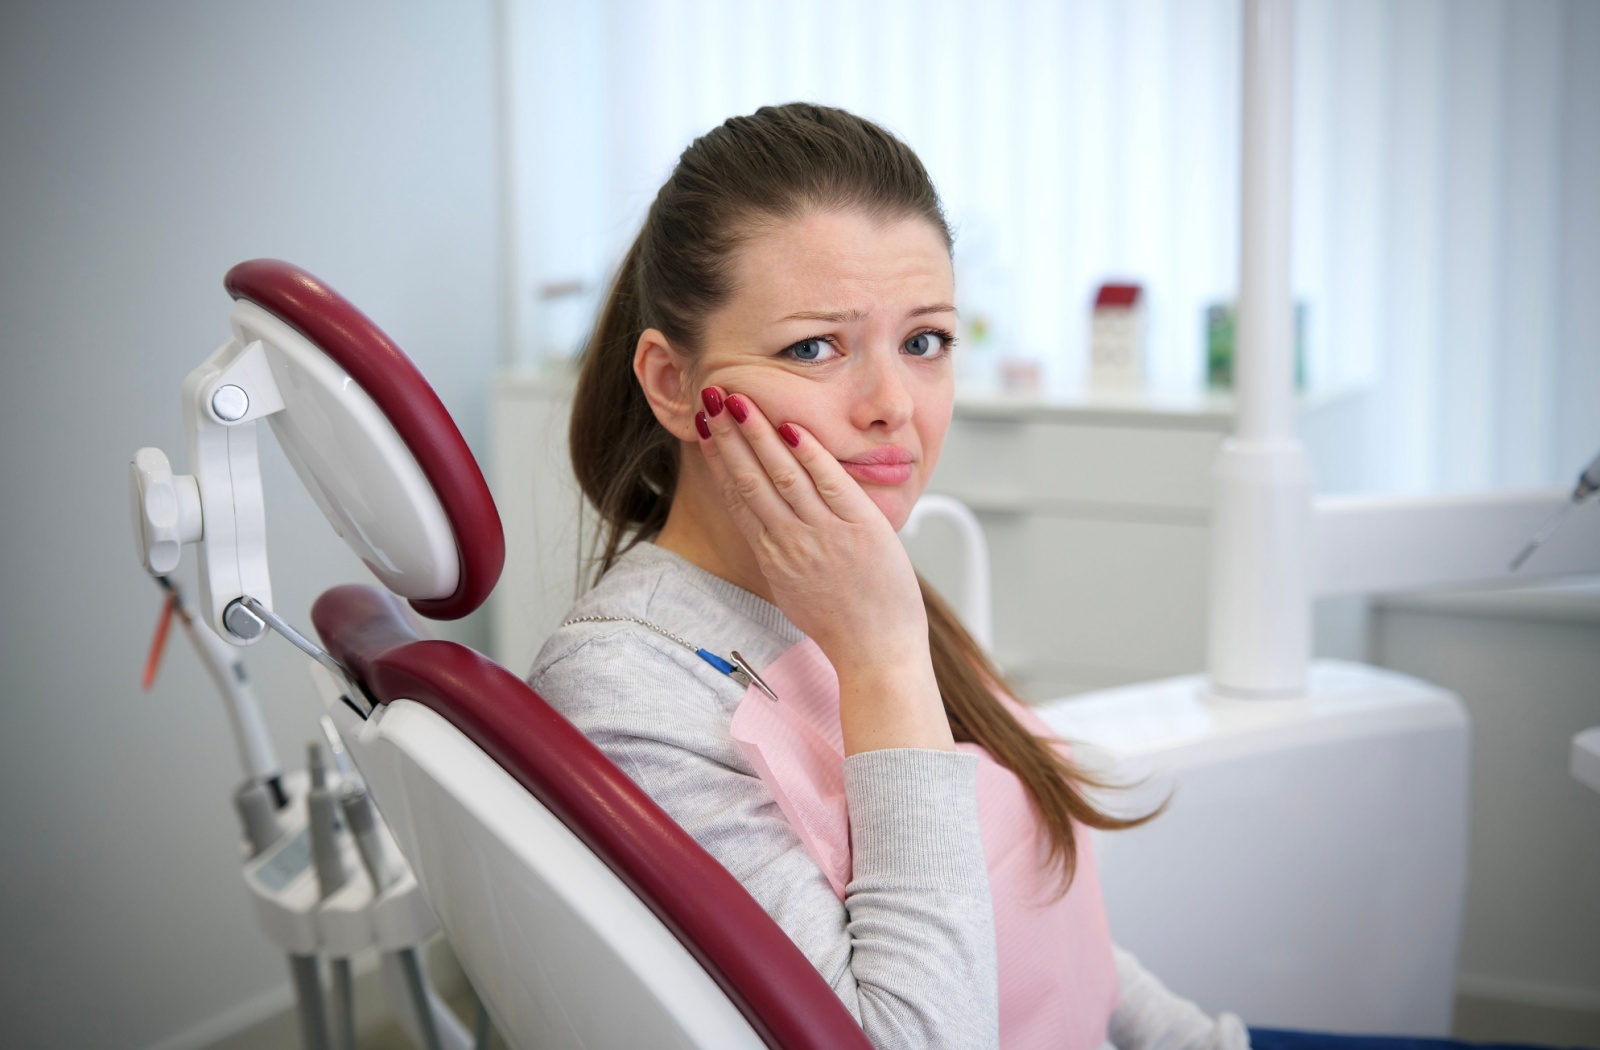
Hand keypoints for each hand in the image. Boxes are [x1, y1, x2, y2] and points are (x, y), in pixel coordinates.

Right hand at [695, 387, 952, 752]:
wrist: (875, 654)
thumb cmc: (841, 625)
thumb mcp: (795, 589)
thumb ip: (781, 552)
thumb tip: (771, 525)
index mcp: (772, 556)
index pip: (738, 496)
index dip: (719, 458)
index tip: (707, 427)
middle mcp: (790, 542)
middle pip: (750, 478)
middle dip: (729, 435)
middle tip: (711, 397)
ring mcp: (822, 535)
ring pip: (782, 475)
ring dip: (758, 434)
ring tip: (739, 400)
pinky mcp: (858, 529)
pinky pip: (830, 484)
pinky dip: (810, 454)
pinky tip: (793, 428)